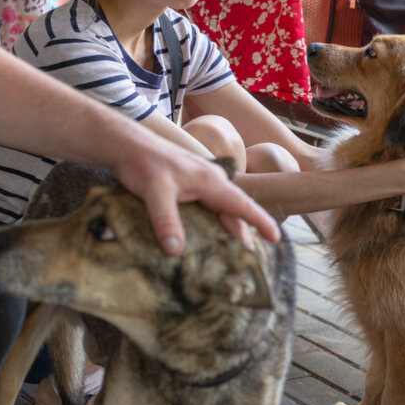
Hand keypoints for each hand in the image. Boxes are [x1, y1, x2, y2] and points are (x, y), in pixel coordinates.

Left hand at [110, 144, 278, 256]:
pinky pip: (208, 207)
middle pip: (234, 210)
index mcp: (211, 181)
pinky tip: (208, 236)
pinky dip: (213, 223)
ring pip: (221, 210)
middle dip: (245, 232)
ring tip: (233, 252)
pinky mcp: (189, 187)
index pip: (242, 205)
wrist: (127, 145)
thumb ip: (166, 221)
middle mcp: (211, 181)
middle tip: (251, 258)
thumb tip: (176, 251)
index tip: (276, 238)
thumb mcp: (154, 193)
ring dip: (228, 228)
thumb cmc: (144, 163)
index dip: (260, 221)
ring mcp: (200, 183)